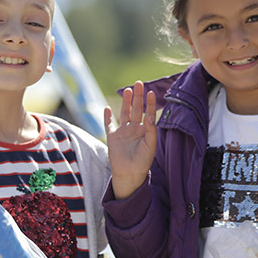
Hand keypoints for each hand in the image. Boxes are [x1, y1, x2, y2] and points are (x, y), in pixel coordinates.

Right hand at [104, 81, 156, 198]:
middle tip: (139, 83)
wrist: (130, 174)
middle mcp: (134, 129)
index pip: (148, 113)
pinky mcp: (112, 137)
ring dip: (126, 102)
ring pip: (124, 113)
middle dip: (138, 96)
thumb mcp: (151, 145)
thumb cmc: (143, 161)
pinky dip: (107, 116)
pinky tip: (107, 108)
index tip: (151, 92)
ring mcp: (123, 132)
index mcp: (145, 130)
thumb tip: (150, 116)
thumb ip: (151, 130)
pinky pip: (108, 124)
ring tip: (128, 90)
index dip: (150, 103)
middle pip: (136, 109)